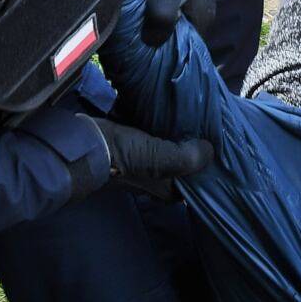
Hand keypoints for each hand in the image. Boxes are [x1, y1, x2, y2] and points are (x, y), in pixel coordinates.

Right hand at [96, 119, 214, 184]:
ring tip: (193, 115)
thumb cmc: (121, 156)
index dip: (207, 165)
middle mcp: (156, 180)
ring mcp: (143, 163)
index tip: (217, 145)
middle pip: (183, 163)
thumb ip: (186, 158)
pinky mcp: (132, 147)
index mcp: (166, 189)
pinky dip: (161, 127)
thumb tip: (209, 151)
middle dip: (193, 147)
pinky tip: (170, 111)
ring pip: (169, 149)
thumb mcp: (157, 158)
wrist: (83, 144)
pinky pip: (155, 137)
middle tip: (206, 126)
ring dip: (178, 135)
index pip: (196, 181)